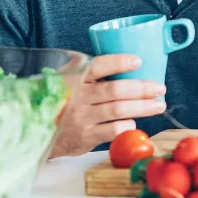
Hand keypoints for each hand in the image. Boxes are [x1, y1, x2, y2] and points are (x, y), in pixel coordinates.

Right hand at [49, 54, 166, 157]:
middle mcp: (77, 97)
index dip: (118, 63)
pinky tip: (135, 122)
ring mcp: (81, 118)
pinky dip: (128, 125)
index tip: (138, 61)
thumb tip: (124, 61)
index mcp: (73, 78)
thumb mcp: (66, 80)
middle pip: (115, 90)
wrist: (37, 131)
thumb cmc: (61, 101)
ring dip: (142, 107)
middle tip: (160, 88)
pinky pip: (113, 130)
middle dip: (142, 88)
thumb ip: (88, 70)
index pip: (98, 66)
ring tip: (158, 105)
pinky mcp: (86, 137)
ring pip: (118, 110)